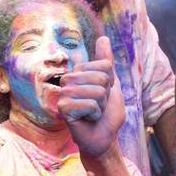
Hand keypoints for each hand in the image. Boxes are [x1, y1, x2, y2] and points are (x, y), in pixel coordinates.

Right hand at [61, 36, 124, 160]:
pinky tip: (87, 119)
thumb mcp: (111, 85)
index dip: (111, 83)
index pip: (106, 65)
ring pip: (97, 92)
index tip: (103, 95)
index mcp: (79, 71)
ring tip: (93, 113)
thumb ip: (106, 62)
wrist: (103, 137)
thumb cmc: (107, 113)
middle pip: (102, 78)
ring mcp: (64, 93)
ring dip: (101, 106)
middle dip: (106, 96)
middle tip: (98, 106)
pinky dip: (95, 114)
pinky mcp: (63, 107)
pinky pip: (91, 105)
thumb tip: (103, 37)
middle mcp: (69, 79)